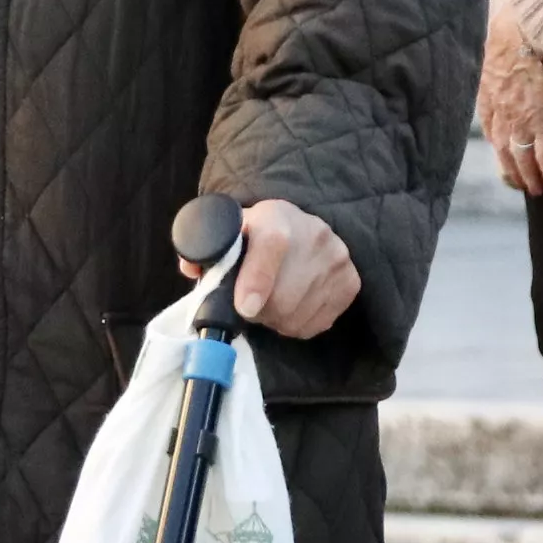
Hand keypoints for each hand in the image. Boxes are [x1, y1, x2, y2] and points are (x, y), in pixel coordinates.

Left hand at [189, 197, 358, 338]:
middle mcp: (314, 235)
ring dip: (276, 321)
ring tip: (269, 305)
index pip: (272, 246)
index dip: (257, 280)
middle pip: (283, 296)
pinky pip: (316, 324)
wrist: (304, 227)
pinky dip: (297, 324)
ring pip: (297, 316)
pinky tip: (291, 307)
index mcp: (276, 217)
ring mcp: (337, 260)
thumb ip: (208, 247)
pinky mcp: (350, 283)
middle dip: (259, 312)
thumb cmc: (258, 234)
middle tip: (248, 307)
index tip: (243, 308)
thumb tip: (192, 267)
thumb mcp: (232, 230)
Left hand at [478, 29, 542, 198]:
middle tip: (521, 184)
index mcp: (489, 89)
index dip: (498, 141)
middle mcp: (500, 109)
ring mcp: (521, 118)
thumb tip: (504, 45)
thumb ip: (501, 52)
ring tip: (539, 191)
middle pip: (503, 147)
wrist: (539, 25)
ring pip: (522, 157)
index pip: (489, 123)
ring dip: (530, 177)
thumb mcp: (501, 39)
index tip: (504, 152)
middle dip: (511, 168)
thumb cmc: (523, 23)